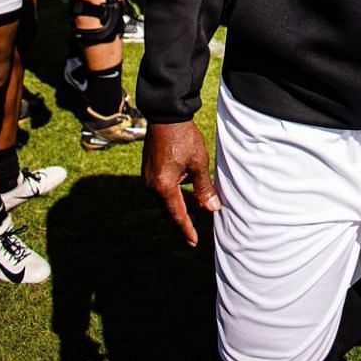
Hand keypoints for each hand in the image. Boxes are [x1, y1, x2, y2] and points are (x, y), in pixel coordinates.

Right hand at [143, 121, 220, 246]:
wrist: (166, 117)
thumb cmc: (184, 139)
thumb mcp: (199, 164)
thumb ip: (204, 188)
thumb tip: (212, 208)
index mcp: (163, 187)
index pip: (177, 215)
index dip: (187, 229)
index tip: (193, 242)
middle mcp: (152, 186)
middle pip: (170, 209)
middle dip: (185, 217)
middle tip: (195, 231)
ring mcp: (148, 178)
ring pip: (167, 198)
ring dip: (182, 203)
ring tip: (199, 206)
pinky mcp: (149, 170)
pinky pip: (163, 188)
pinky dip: (176, 193)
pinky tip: (188, 189)